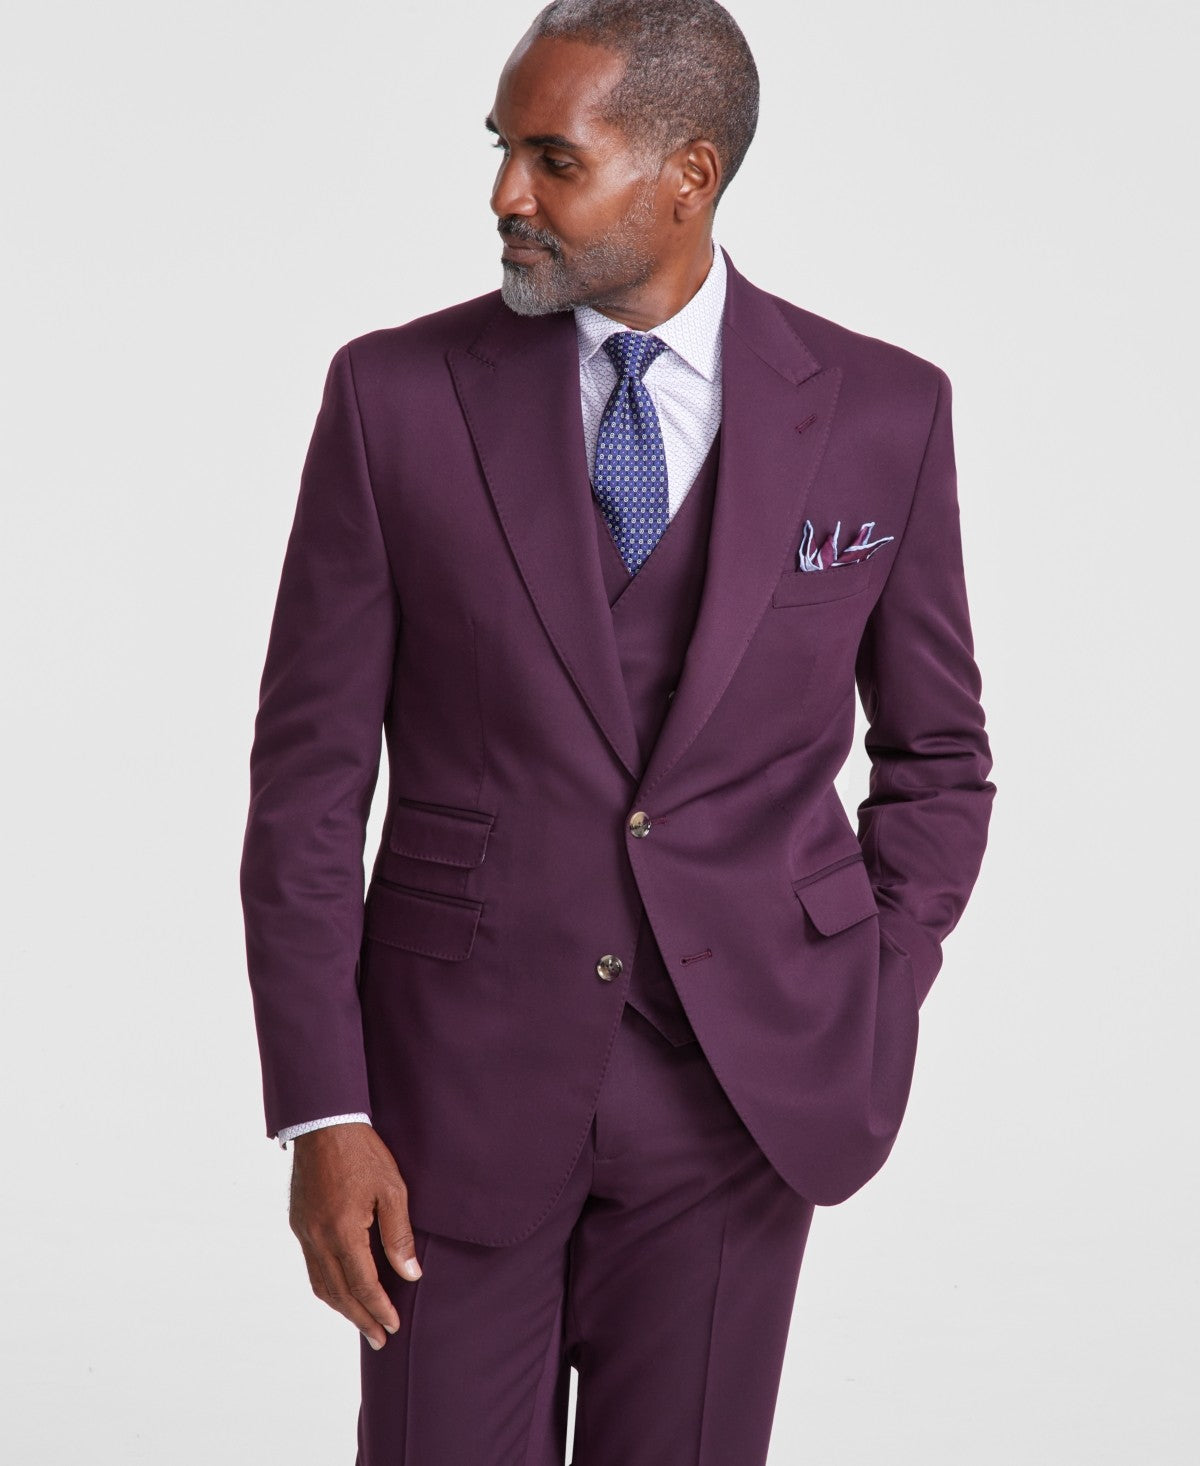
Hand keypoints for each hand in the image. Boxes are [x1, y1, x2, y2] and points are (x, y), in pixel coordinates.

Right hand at [288, 1122, 421, 1348]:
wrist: (324, 1122)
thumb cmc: (362, 1152)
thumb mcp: (392, 1189)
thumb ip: (398, 1235)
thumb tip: (409, 1274)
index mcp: (342, 1232)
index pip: (363, 1285)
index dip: (379, 1309)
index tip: (392, 1327)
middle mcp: (318, 1238)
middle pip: (339, 1293)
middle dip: (360, 1319)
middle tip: (378, 1339)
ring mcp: (304, 1231)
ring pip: (321, 1284)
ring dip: (342, 1307)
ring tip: (361, 1321)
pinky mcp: (299, 1222)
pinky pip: (312, 1266)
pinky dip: (327, 1286)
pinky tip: (341, 1288)